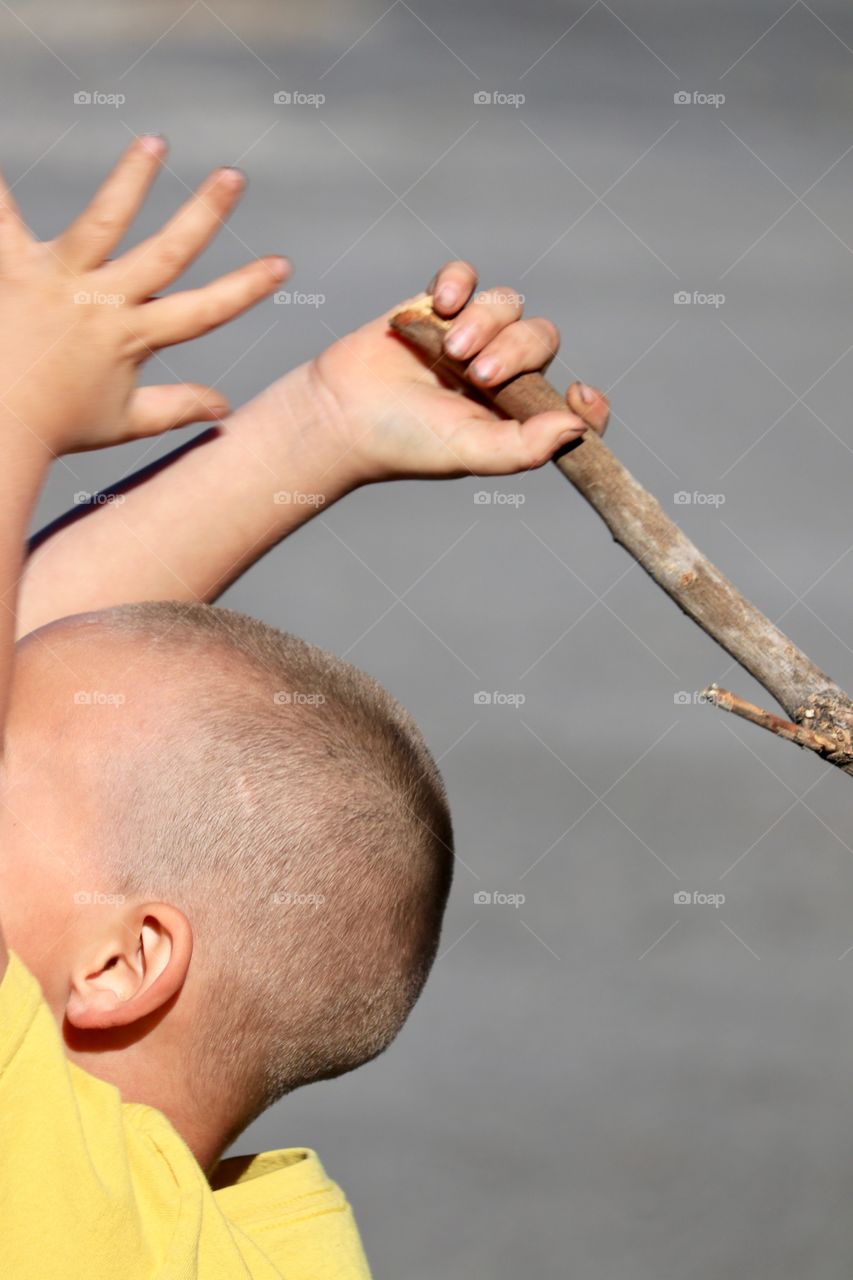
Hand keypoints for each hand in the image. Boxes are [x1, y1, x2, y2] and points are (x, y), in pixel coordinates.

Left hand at [0, 136, 287, 454]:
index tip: (282, 265)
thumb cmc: (56, 426)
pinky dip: (1, 185)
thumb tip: (224, 408)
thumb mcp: (123, 422)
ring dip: (132, 179)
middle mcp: (104, 304)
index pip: (204, 310)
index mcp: (133, 338)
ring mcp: (58, 282)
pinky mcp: (12, 268)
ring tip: (154, 141)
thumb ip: (176, 407)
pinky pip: (4, 216)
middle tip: (233, 176)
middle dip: (204, 213)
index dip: (245, 288)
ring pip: (103, 222)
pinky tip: (5, 151)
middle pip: (166, 253)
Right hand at [304, 259, 608, 483]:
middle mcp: (500, 373)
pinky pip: (466, 276)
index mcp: (515, 414)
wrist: (343, 413)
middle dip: (516, 352)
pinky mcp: (436, 306)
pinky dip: (460, 282)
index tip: (580, 395)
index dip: (588, 403)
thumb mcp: (472, 452)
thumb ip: (526, 446)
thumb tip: (577, 428)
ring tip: (449, 351)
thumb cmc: (406, 441)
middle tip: (477, 375)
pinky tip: (443, 306)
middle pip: (540, 339)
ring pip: (507, 305)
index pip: (571, 405)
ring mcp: (469, 335)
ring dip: (484, 322)